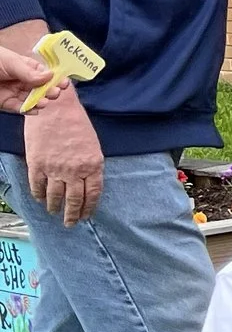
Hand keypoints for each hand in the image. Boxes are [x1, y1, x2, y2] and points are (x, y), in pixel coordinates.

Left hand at [0, 46, 63, 109]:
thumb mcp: (11, 62)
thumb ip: (29, 71)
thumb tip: (51, 75)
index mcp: (26, 67)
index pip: (46, 74)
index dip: (56, 78)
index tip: (65, 82)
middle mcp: (23, 81)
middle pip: (42, 88)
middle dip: (51, 91)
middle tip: (55, 92)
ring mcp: (16, 92)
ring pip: (33, 99)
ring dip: (41, 101)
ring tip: (44, 102)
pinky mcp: (7, 104)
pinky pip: (20, 108)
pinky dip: (28, 110)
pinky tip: (35, 109)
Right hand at [24, 92, 101, 225]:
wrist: (54, 107)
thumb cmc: (76, 123)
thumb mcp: (92, 145)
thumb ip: (90, 165)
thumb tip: (86, 183)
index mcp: (93, 166)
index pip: (93, 194)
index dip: (89, 207)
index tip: (86, 216)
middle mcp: (75, 171)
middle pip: (74, 200)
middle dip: (73, 214)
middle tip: (70, 223)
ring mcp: (55, 168)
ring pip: (55, 196)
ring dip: (55, 207)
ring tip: (55, 213)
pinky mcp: (37, 164)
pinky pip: (37, 186)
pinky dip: (38, 195)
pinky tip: (40, 199)